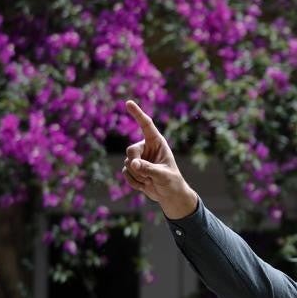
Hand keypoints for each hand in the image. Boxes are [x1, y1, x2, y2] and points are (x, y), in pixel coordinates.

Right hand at [121, 100, 197, 218]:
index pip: (146, 125)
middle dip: (136, 163)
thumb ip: (148, 168)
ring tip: (150, 180)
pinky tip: (144, 185)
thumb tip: (133, 164)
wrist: (169, 195)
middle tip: (146, 175)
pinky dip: (133, 182)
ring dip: (137, 176)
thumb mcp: (162, 175)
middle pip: (131, 150)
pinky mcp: (133, 168)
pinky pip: (125, 173)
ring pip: (127, 163)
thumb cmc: (171, 182)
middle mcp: (146, 148)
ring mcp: (139, 158)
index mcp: (157, 143)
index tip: (128, 102)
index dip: (137, 113)